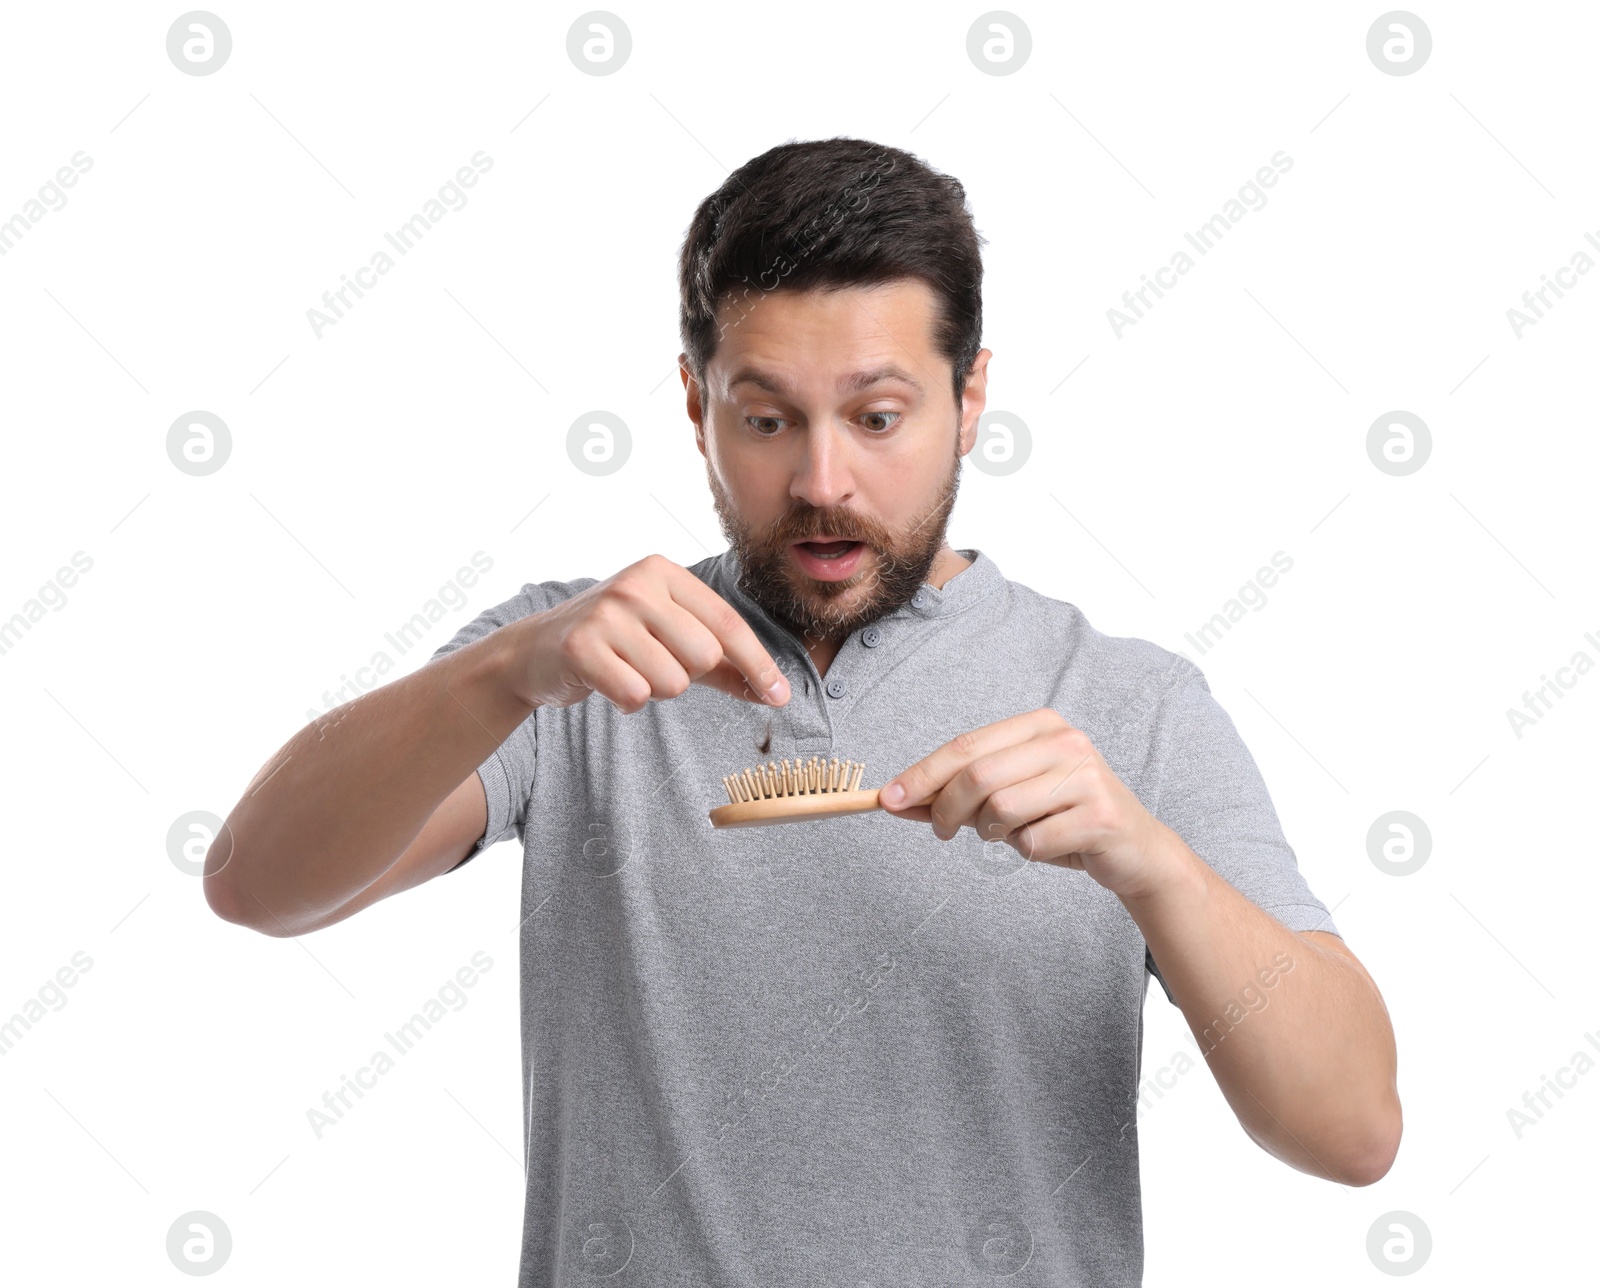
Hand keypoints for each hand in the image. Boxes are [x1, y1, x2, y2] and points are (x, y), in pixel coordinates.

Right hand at [509, 554, 790, 712]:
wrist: (537, 649)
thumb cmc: (618, 642)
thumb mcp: (671, 639)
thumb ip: (723, 665)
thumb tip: (774, 693)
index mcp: (665, 573)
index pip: (727, 624)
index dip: (758, 663)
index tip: (781, 697)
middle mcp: (636, 585)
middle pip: (704, 655)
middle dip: (687, 674)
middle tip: (654, 663)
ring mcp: (606, 613)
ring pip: (671, 681)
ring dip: (655, 688)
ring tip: (628, 670)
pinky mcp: (581, 647)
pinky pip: (635, 695)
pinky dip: (627, 700)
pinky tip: (609, 682)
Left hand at [878, 708, 1176, 898]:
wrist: (1135, 850)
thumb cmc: (1061, 819)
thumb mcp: (1008, 797)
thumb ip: (956, 794)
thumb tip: (895, 800)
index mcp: (1039, 725)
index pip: (965, 746)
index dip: (922, 775)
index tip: (888, 799)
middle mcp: (1065, 742)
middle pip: (978, 776)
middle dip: (947, 810)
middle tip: (944, 832)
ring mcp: (1086, 776)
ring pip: (1002, 809)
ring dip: (993, 833)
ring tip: (1013, 834)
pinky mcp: (1100, 816)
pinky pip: (1032, 842)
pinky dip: (1028, 852)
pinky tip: (1049, 845)